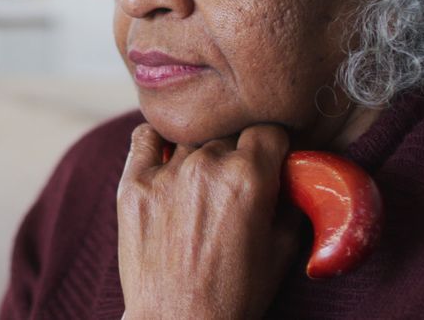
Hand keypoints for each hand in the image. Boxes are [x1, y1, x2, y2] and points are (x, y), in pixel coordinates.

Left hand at [117, 123, 303, 319]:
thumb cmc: (235, 294)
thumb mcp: (282, 249)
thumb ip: (291, 199)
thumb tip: (291, 170)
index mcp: (249, 177)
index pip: (268, 129)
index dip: (273, 145)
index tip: (270, 159)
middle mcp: (206, 166)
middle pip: (228, 133)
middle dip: (237, 152)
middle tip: (236, 181)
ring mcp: (166, 173)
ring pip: (191, 136)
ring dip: (201, 151)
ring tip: (201, 184)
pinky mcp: (133, 184)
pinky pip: (146, 137)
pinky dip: (159, 140)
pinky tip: (168, 157)